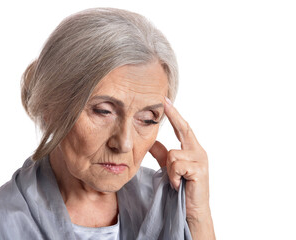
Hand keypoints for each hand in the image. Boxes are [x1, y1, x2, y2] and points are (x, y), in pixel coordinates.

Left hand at [149, 97, 210, 220]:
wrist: (191, 212)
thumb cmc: (181, 189)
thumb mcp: (169, 168)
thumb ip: (162, 154)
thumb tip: (152, 141)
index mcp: (192, 150)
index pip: (183, 127)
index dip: (174, 114)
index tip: (165, 100)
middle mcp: (199, 152)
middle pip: (184, 129)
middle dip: (173, 115)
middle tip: (163, 101)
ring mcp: (200, 160)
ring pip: (173, 154)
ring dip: (169, 170)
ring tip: (174, 181)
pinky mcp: (199, 171)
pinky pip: (176, 166)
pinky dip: (172, 177)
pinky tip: (177, 185)